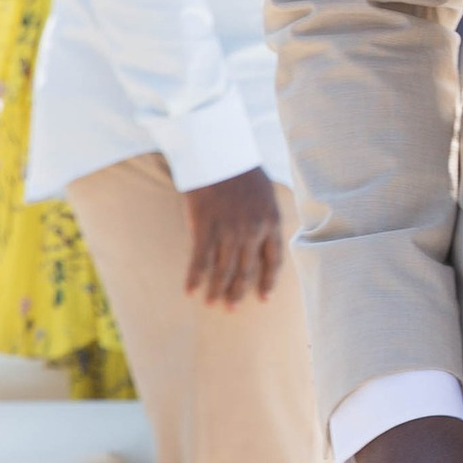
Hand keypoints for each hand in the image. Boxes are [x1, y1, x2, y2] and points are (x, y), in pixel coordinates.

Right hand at [182, 165, 286, 307]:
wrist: (219, 153)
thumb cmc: (242, 169)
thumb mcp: (266, 194)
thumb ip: (266, 217)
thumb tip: (265, 235)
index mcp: (271, 222)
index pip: (274, 260)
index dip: (268, 281)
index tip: (264, 298)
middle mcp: (252, 232)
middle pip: (246, 270)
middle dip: (239, 292)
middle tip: (232, 309)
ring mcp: (228, 232)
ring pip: (223, 270)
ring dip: (217, 290)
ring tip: (212, 304)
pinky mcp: (204, 228)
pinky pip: (200, 260)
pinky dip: (194, 278)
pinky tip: (189, 292)